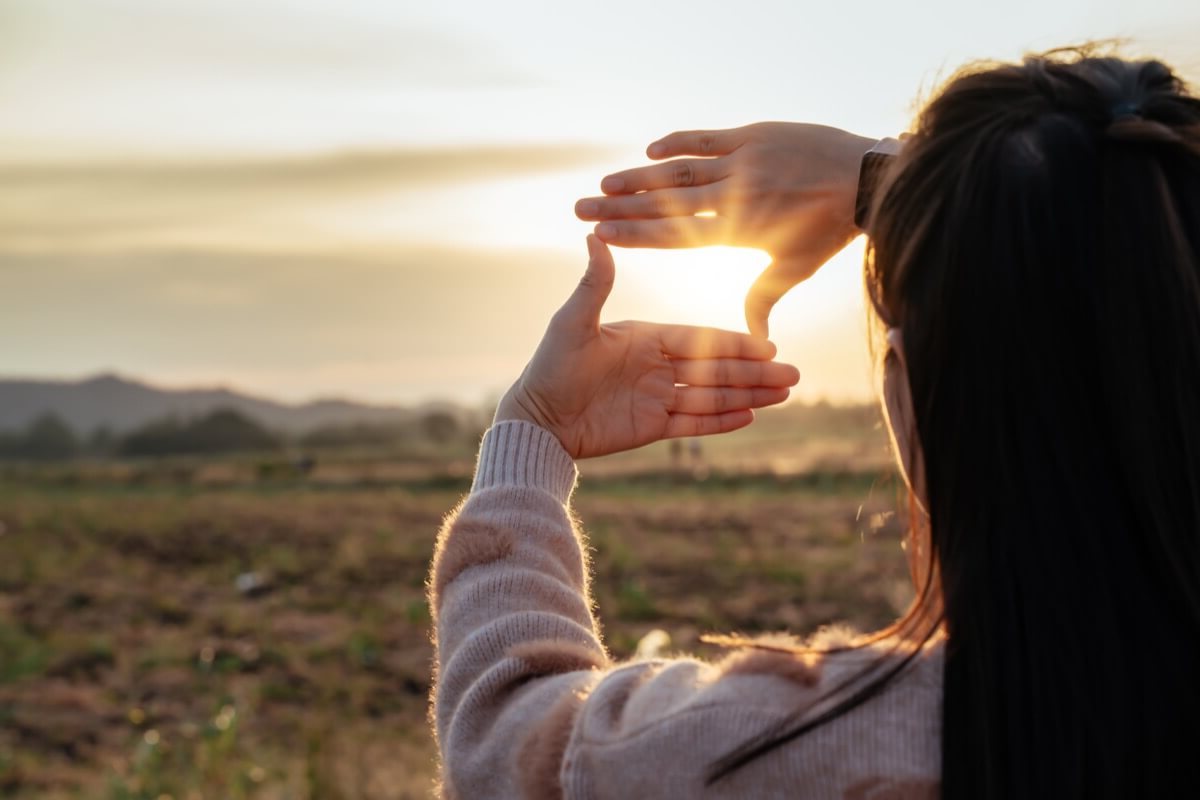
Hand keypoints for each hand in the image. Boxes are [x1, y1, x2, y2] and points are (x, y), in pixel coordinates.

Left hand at [495, 236, 799, 458]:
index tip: (769, 346)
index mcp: (646, 338)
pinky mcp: (651, 427)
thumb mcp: (573, 323)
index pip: (700, 339)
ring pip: (712, 395)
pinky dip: (721, 420)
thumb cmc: (550, 366)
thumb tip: (593, 236)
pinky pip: (693, 423)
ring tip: (786, 396)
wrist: (536, 419)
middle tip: (794, 375)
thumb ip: (593, 285)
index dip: (734, 344)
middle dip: (755, 372)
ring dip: (748, 395)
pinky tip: (751, 416)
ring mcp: (657, 397)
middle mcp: (657, 366)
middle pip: (715, 368)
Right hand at [575, 123, 875, 336]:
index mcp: (737, 232)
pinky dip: (678, 141)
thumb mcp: (795, 268)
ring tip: (604, 182)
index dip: (634, 236)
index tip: (600, 235)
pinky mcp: (754, 134)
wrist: (868, 179)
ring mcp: (741, 162)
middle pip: (663, 203)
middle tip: (581, 208)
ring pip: (678, 170)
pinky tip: (651, 148)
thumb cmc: (831, 231)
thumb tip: (756, 341)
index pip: (673, 236)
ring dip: (638, 176)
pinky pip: (707, 138)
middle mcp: (732, 196)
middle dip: (619, 207)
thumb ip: (763, 297)